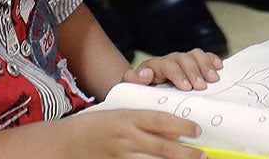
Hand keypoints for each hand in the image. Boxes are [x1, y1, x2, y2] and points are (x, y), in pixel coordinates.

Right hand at [56, 108, 200, 157]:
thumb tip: (169, 129)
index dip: (180, 125)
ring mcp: (120, 155)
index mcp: (127, 117)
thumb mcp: (117, 114)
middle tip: (202, 154)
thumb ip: (141, 120)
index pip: (159, 120)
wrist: (65, 143)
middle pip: (161, 147)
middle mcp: (125, 137)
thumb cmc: (94, 126)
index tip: (196, 130)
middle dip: (185, 153)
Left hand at [126, 48, 222, 92]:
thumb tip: (145, 74)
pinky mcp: (192, 64)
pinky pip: (203, 57)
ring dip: (205, 65)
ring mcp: (182, 61)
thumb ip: (134, 80)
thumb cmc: (139, 90)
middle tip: (202, 86)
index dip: (178, 74)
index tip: (186, 87)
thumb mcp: (131, 86)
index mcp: (155, 65)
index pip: (167, 65)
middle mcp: (170, 60)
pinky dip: (212, 59)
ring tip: (214, 79)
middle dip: (194, 71)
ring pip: (195, 55)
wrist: (142, 89)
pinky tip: (219, 66)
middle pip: (183, 59)